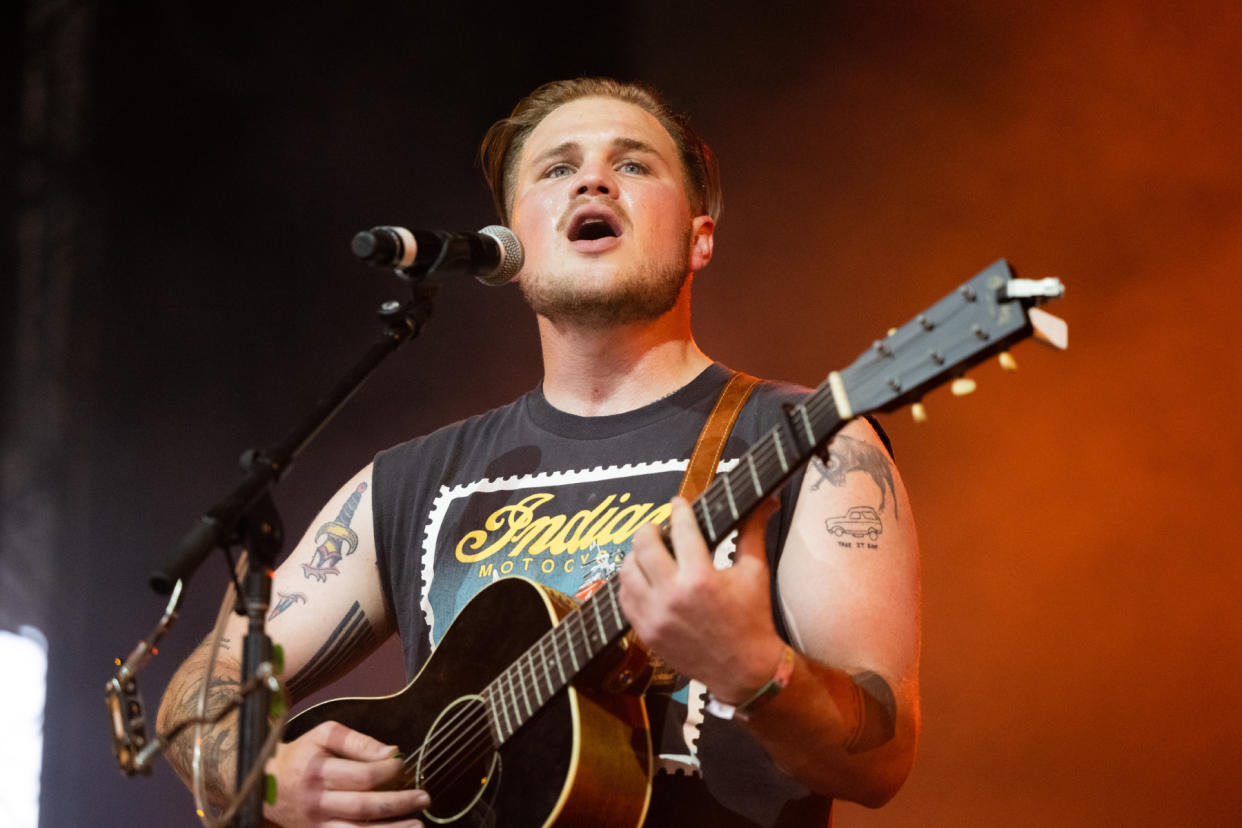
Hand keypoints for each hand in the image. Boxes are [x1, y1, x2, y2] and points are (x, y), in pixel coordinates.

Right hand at [263, 721, 428, 826]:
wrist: (265, 782)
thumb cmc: (303, 754)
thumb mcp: (325, 735)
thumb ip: (358, 742)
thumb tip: (392, 752)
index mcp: (318, 773)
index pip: (361, 776)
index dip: (387, 772)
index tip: (403, 765)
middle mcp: (316, 802)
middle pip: (363, 807)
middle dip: (398, 804)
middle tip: (424, 798)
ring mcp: (315, 824)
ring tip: (418, 826)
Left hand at [618, 496, 785, 702]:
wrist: (744, 670)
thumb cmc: (752, 619)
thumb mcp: (755, 572)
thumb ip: (752, 532)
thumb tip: (766, 501)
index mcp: (701, 578)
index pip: (682, 530)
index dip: (679, 510)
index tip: (678, 504)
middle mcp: (673, 596)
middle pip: (644, 545)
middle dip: (650, 529)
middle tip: (658, 527)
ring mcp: (655, 616)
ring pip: (627, 570)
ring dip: (635, 555)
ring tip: (648, 551)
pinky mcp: (646, 632)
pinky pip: (625, 598)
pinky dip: (630, 582)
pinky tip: (642, 577)